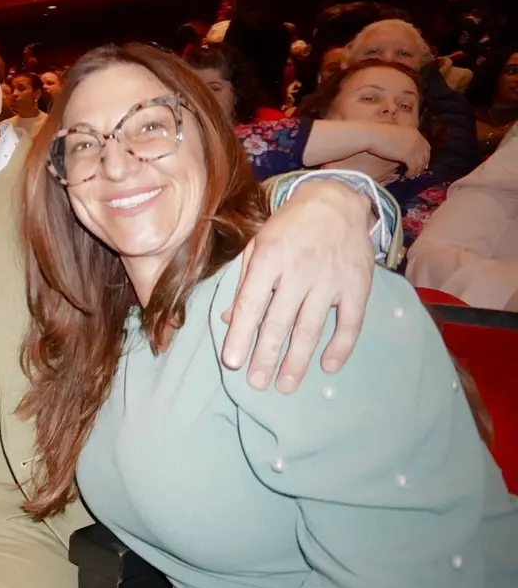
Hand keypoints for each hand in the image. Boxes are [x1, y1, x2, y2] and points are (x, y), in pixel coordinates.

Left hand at [221, 180, 374, 391]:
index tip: (232, 362)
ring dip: (297, 361)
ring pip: (311, 328)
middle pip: (279, 322)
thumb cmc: (288, 227)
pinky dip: (340, 348)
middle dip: (266, 357)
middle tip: (256, 384)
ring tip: (285, 385)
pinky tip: (327, 367)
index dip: (240, 335)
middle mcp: (298, 271)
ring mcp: (330, 280)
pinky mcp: (357, 286)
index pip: (251, 304)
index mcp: (269, 259)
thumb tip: (229, 319)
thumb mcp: (257, 246)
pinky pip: (350, 323)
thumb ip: (243, 282)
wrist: (335, 202)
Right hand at [367, 126, 430, 175]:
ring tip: (412, 174)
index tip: (421, 161)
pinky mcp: (408, 156)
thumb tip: (402, 149)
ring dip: (417, 170)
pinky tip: (407, 175)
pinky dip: (412, 172)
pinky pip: (414, 167)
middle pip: (425, 154)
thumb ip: (402, 140)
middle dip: (423, 163)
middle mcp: (417, 140)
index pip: (425, 145)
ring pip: (421, 162)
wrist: (372, 135)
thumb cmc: (377, 133)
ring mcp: (414, 148)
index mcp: (414, 132)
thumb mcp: (394, 134)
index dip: (424, 154)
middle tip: (419, 170)